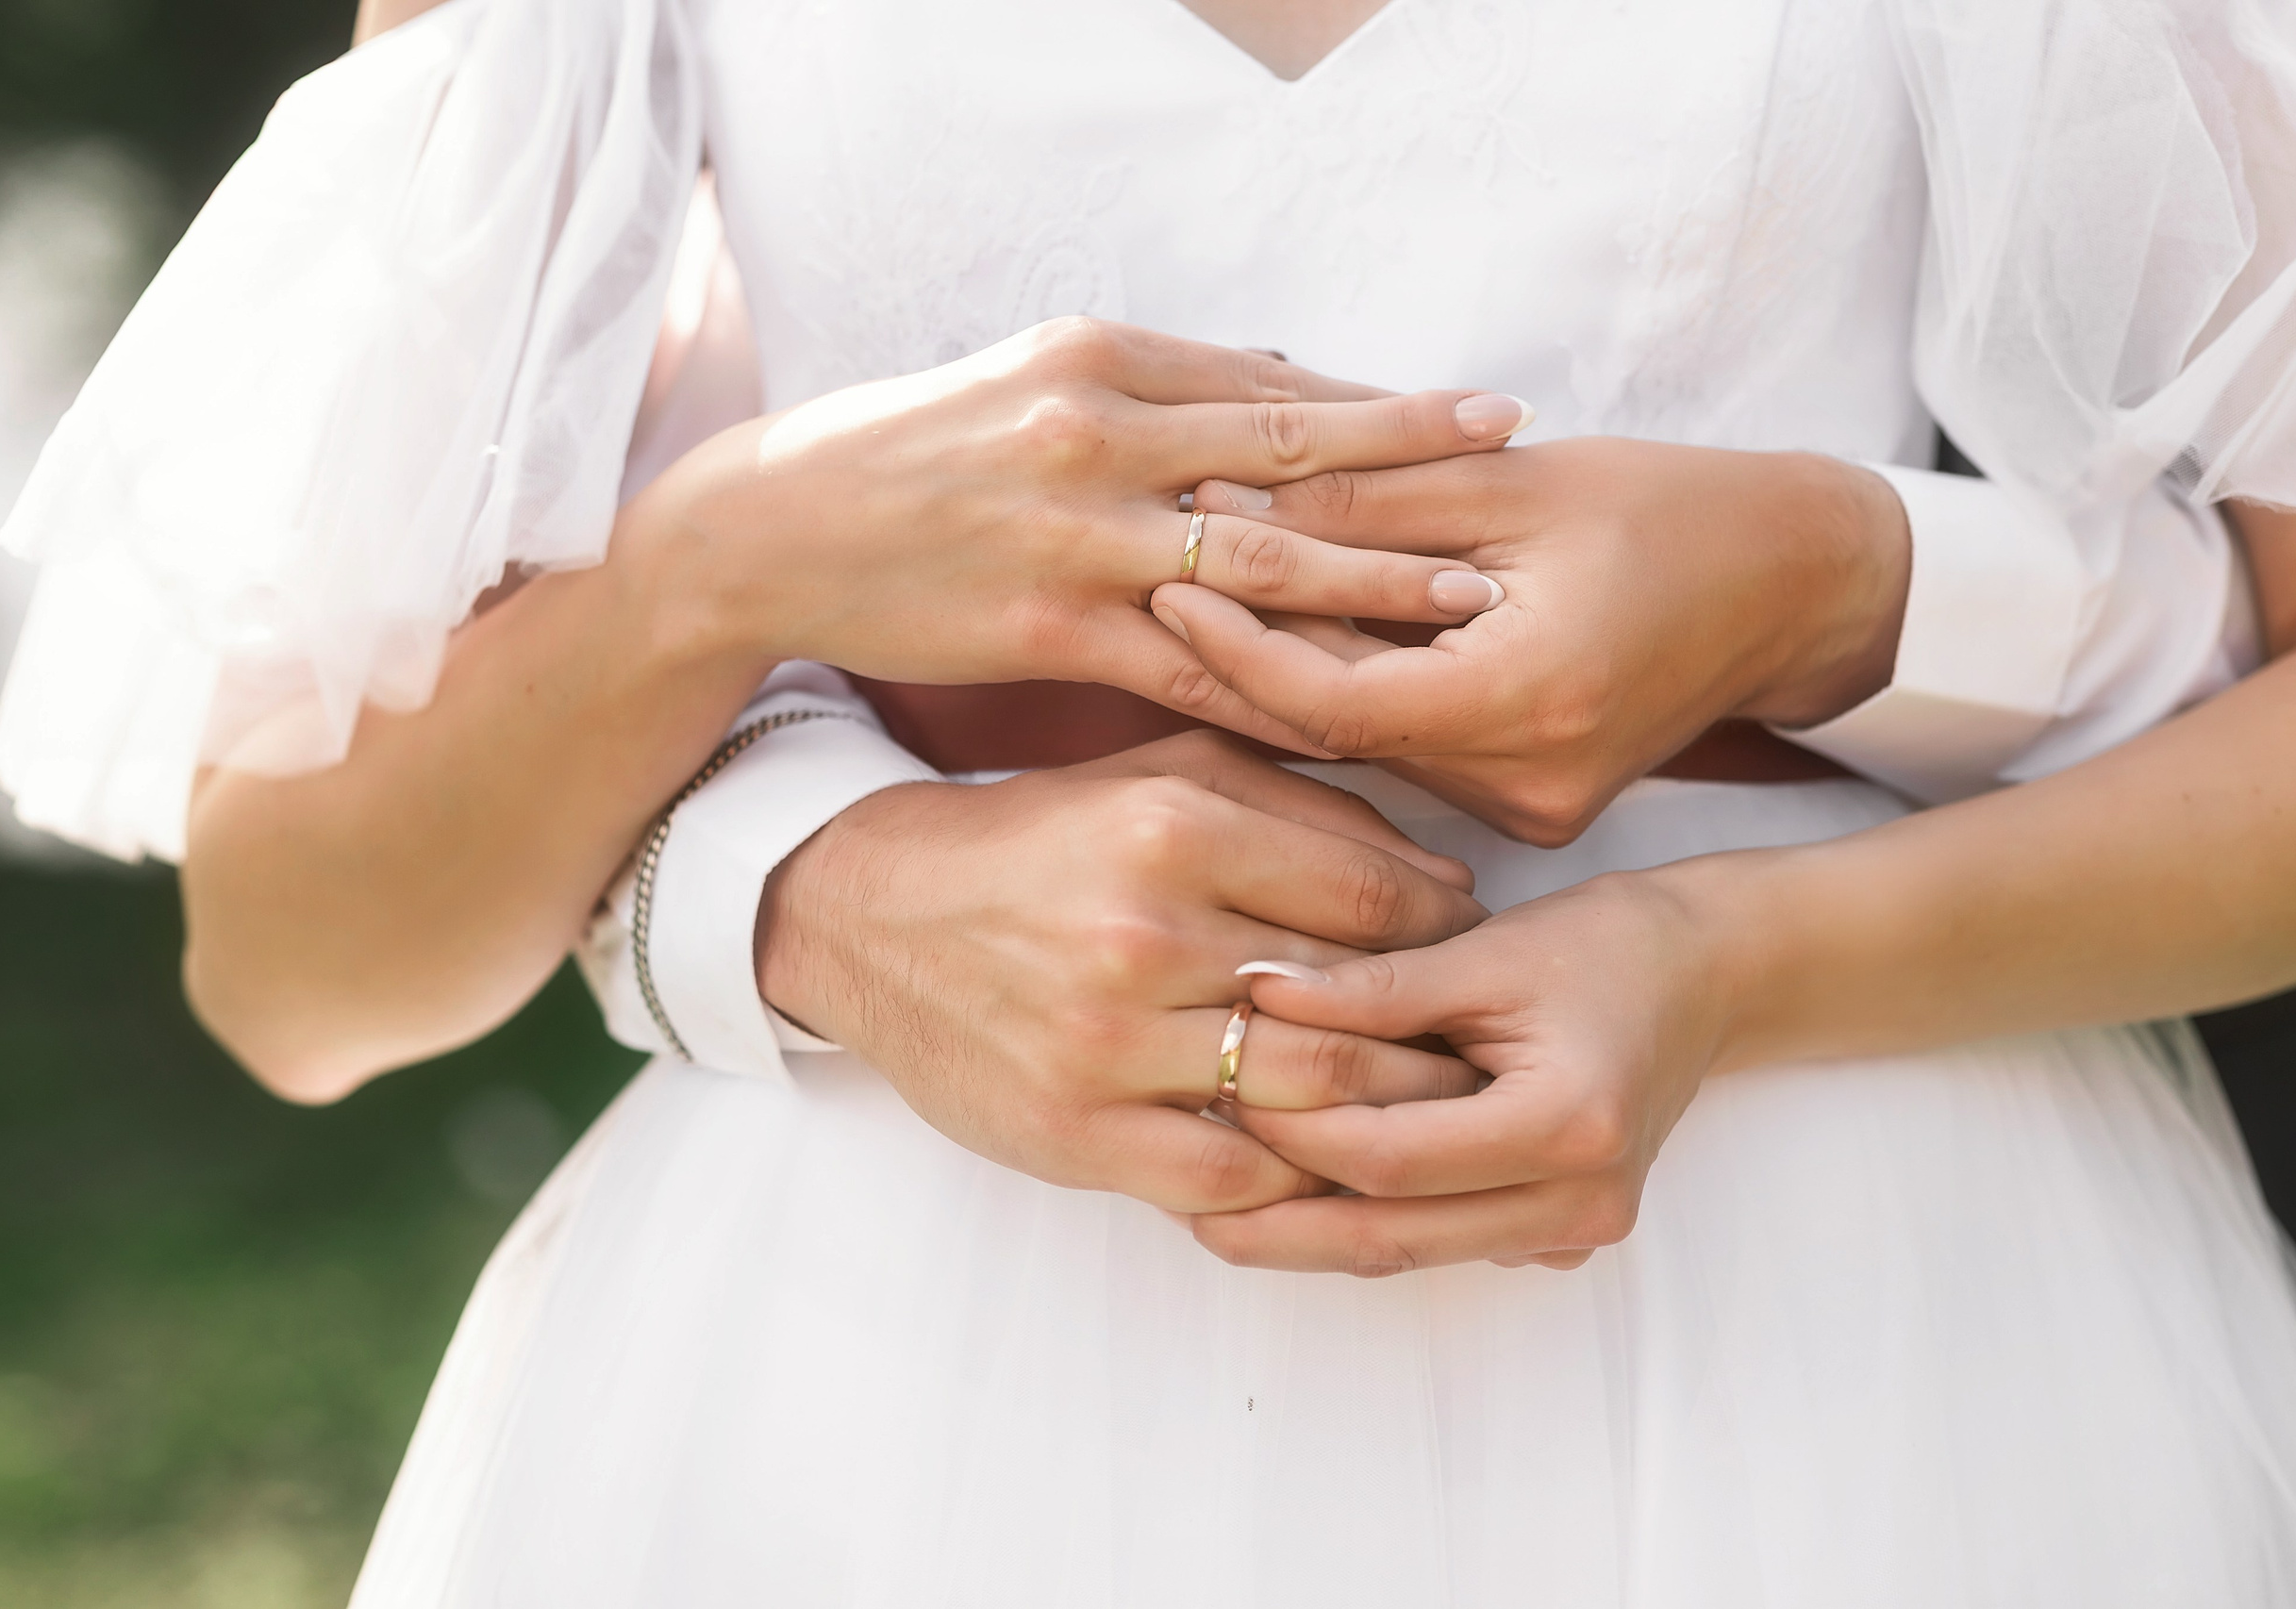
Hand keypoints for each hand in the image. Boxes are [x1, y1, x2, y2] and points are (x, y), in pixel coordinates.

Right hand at [631, 319, 1521, 751]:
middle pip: (1290, 458)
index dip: (1385, 408)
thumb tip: (1276, 380)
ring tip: (1474, 604)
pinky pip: (1193, 667)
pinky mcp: (1051, 628)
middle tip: (1521, 493)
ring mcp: (1077, 533)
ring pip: (1257, 564)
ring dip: (1373, 586)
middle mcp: (1102, 432)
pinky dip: (1275, 687)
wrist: (774, 528)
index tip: (1483, 420)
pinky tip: (1349, 712)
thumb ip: (1155, 388)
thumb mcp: (1031, 380)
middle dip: (1414, 479)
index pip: (1274, 384)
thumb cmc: (910, 453)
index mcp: (1103, 359)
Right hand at [754, 731, 1486, 1212]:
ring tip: (1427, 1106)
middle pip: (1356, 1008)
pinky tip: (1324, 1161)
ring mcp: (1105, 1045)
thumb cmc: (1035, 837)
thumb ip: (1300, 803)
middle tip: (1479, 1042)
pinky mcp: (1073, 1134)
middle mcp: (1141, 935)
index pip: (1373, 899)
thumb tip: (1443, 873)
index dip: (1448, 931)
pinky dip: (1294, 1179)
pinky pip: (1229, 1181)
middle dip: (1436, 1032)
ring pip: (1306, 1100)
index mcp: (1170, 826)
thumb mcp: (1155, 772)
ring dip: (1385, 1112)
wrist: (868, 914)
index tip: (1475, 949)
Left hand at [1148, 438, 1907, 839]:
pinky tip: (1298, 632)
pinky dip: (1354, 692)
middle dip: (1245, 650)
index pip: (1333, 698)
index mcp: (1527, 701)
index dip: (1238, 640)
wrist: (1795, 584)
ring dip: (1292, 671)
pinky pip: (1409, 753)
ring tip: (1207, 589)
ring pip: (1366, 748)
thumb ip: (1365, 496)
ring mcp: (1530, 809)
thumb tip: (1221, 491)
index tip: (1165, 574)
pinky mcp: (1531, 806)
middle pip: (1337, 729)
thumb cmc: (1669, 509)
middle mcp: (1525, 781)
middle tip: (1155, 577)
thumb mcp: (1513, 482)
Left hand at [1191, 869, 1728, 1274]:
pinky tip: (1297, 1194)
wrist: (1710, 975)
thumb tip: (1253, 988)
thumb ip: (1371, 986)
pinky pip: (1443, 1242)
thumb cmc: (1607, 946)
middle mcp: (1579, 1200)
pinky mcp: (1561, 1236)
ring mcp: (1576, 1231)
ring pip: (1409, 1253)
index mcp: (1567, 1124)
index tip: (1214, 1092)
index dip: (1292, 1131)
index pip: (1388, 1156)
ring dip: (1311, 1233)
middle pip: (1390, 1235)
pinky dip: (1368, 1220)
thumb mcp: (1485, 950)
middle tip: (1179, 1201)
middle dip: (1277, 1221)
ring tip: (1212, 1206)